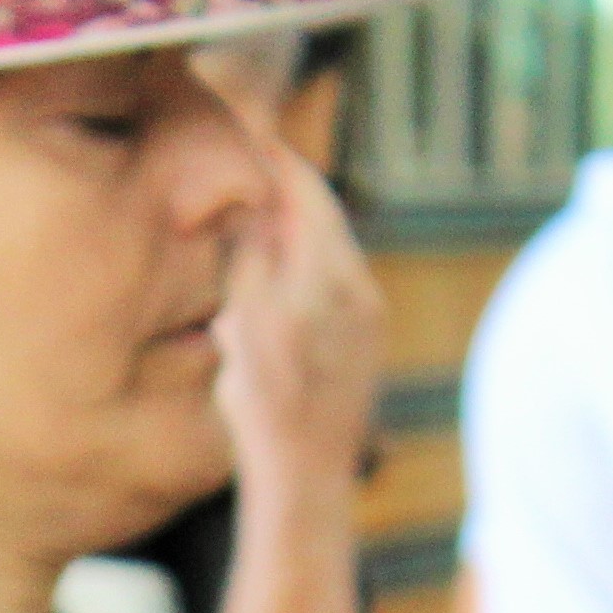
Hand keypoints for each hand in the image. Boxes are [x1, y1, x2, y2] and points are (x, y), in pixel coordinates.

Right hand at [211, 130, 385, 499]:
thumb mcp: (243, 322)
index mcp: (330, 276)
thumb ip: (252, 256)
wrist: (307, 480)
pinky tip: (279, 281)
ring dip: (297, 232)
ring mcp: (369, 319)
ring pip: (330, 252)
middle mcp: (360, 290)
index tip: (252, 132)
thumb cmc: (265, 407)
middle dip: (290, 192)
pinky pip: (336, 285)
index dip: (278, 160)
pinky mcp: (366, 345)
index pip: (308, 193)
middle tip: (256, 166)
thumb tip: (254, 203)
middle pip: (323, 220)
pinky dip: (306, 267)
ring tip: (261, 219)